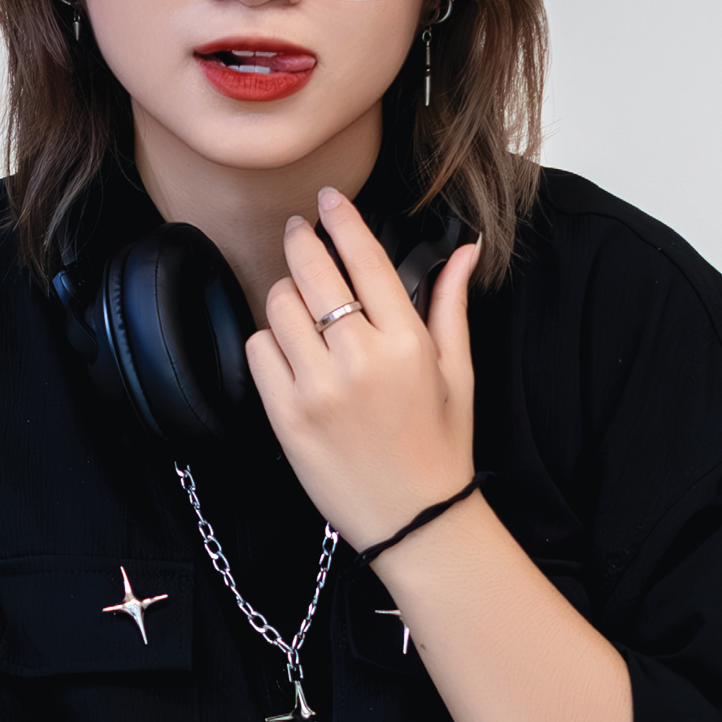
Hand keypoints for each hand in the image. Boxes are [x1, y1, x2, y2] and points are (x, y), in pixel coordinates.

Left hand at [249, 186, 479, 552]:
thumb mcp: (457, 371)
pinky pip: (258, 350)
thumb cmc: (439, 445)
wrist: (414, 521)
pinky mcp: (285, 417)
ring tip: (300, 303)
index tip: (328, 200)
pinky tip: (289, 350)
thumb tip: (463, 249)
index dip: (341, 220)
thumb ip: (450, 304)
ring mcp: (317, 389)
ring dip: (286, 295)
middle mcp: (359, 360)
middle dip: (301, 242)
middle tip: (298, 232)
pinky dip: (268, 341)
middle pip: (312, 272)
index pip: (365, 259)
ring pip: (279, 306)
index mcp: (406, 343)